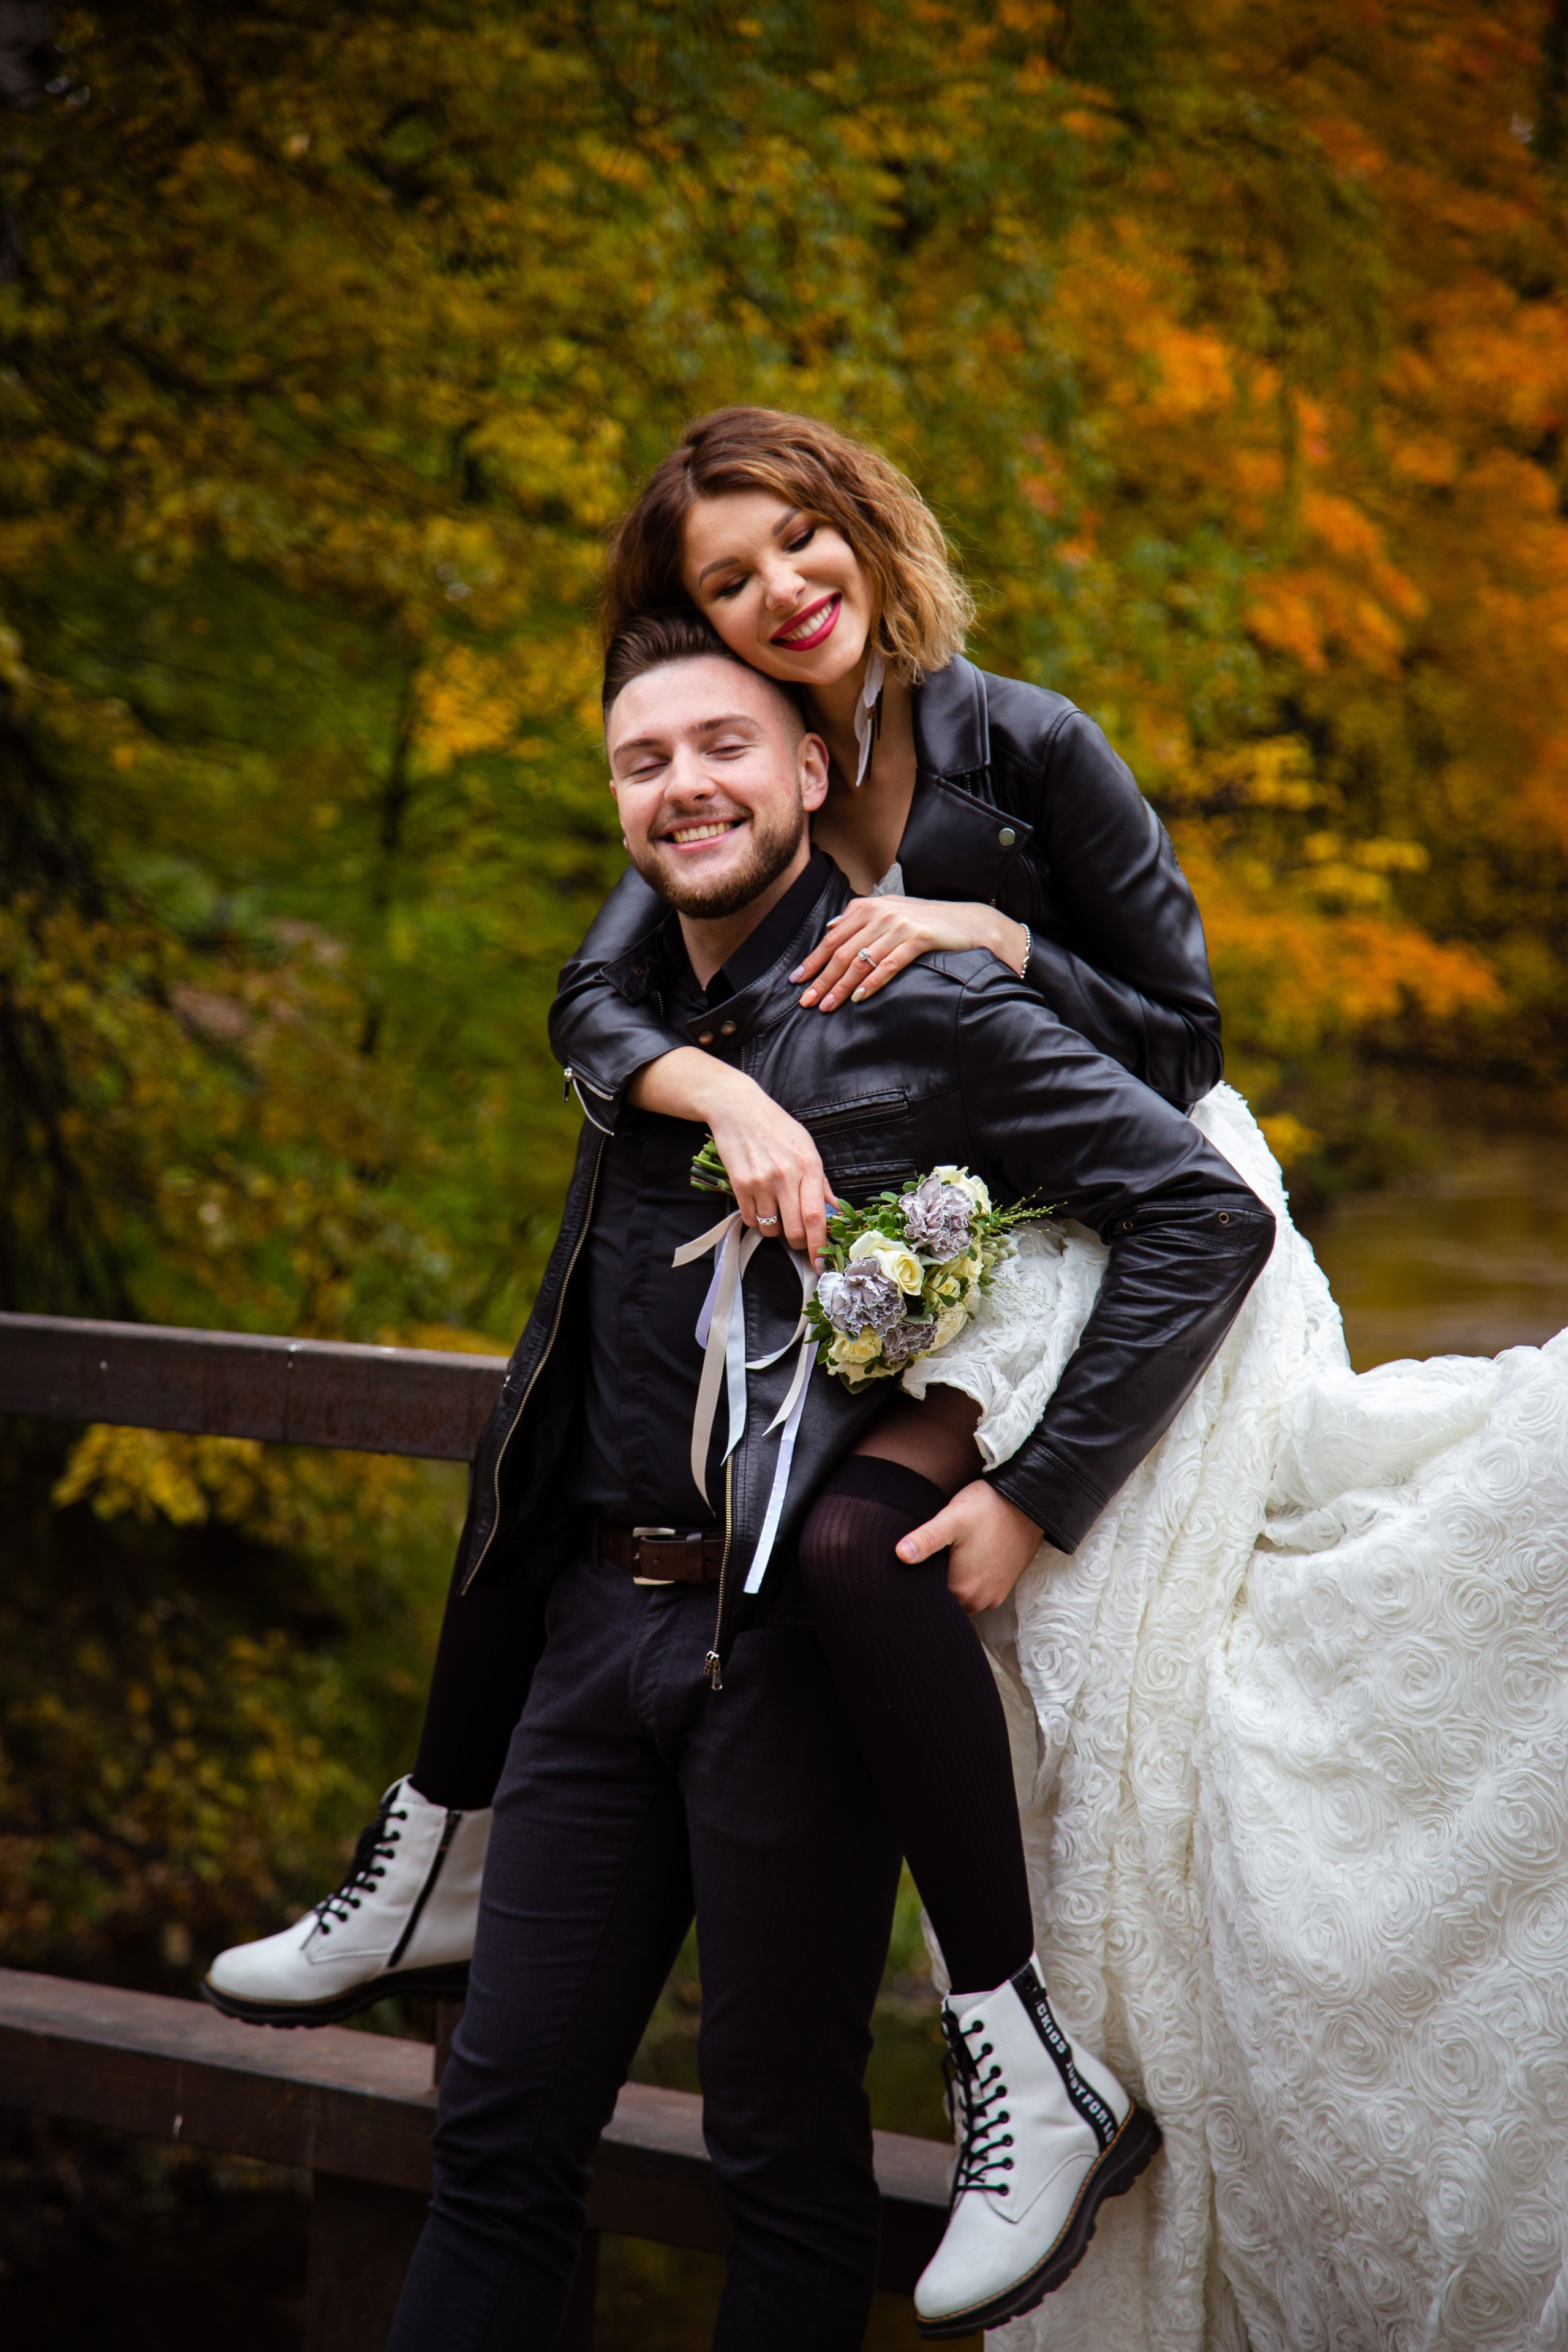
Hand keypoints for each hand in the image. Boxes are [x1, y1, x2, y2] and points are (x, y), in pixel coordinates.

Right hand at [628, 1049, 834, 1260]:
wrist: (738, 1109)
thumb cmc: (777, 1128)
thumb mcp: (807, 1148)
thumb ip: (821, 1183)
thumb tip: (835, 1211)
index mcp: (808, 1166)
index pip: (816, 1217)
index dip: (819, 1245)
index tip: (821, 1261)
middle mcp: (786, 1175)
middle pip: (794, 1230)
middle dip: (798, 1243)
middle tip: (798, 1239)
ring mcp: (761, 1181)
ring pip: (770, 1228)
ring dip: (775, 1228)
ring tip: (775, 1209)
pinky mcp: (740, 1183)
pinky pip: (750, 1219)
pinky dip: (756, 1219)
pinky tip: (758, 1202)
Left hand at [792, 896, 1029, 1009]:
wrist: (967, 921)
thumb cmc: (926, 921)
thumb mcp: (889, 912)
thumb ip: (860, 919)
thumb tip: (830, 929)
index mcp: (868, 907)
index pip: (833, 938)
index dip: (813, 961)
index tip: (796, 980)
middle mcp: (880, 913)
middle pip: (842, 952)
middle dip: (821, 979)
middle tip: (806, 1001)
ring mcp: (899, 925)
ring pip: (861, 960)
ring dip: (841, 986)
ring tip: (827, 1006)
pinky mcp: (918, 938)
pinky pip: (889, 964)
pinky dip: (872, 982)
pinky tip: (859, 998)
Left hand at [896, 1478, 1042, 1615]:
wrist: (1028, 1504)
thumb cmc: (988, 1508)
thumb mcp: (953, 1519)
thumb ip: (926, 1539)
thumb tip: (900, 1554)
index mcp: (961, 1589)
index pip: (926, 1597)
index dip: (915, 1582)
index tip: (909, 1568)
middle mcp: (978, 1601)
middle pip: (943, 1600)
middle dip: (931, 1586)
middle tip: (925, 1561)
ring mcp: (992, 1597)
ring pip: (960, 1599)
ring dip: (950, 1586)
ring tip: (943, 1561)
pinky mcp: (1001, 1589)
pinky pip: (976, 1594)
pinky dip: (967, 1584)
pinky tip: (962, 1563)